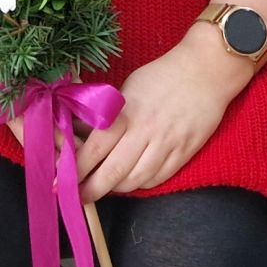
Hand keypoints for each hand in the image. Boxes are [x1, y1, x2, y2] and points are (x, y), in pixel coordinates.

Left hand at [73, 30, 246, 200]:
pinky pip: (158, 179)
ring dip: (116, 188)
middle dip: (91, 190)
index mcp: (127, 113)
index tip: (60, 180)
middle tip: (78, 196)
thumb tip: (79, 134)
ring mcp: (167, 145)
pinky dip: (142, 183)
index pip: (94, 149)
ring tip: (105, 186)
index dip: (75, 169)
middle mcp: (146, 132)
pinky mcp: (184, 153)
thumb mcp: (127, 90)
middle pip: (113, 173)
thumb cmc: (162, 76)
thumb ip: (107, 116)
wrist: (207, 70)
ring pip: (135, 181)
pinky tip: (133, 179)